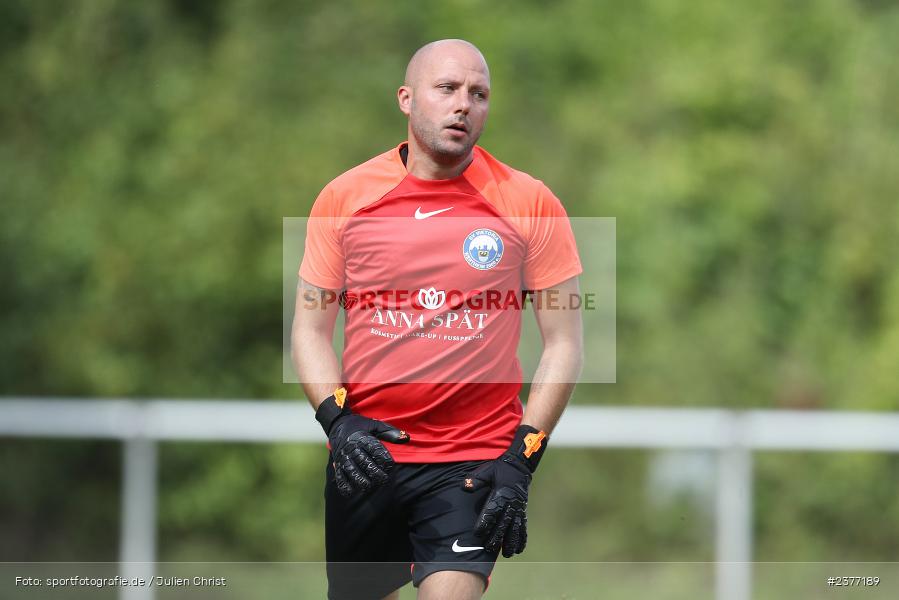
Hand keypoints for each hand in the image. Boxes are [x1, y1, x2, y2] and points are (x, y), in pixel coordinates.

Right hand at [316, 388, 409, 498]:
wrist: (337, 424)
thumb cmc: (360, 426)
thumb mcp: (375, 425)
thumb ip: (390, 433)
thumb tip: (407, 438)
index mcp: (363, 438)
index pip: (375, 449)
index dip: (384, 459)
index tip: (390, 466)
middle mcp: (353, 448)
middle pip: (364, 462)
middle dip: (374, 473)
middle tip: (383, 480)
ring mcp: (344, 457)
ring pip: (351, 470)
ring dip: (360, 480)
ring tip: (368, 487)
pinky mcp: (338, 464)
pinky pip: (339, 476)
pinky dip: (344, 485)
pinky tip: (351, 492)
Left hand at [462, 425, 547, 556]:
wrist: (519, 465)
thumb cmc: (500, 469)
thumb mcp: (487, 470)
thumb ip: (476, 479)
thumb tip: (465, 486)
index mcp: (501, 494)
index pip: (491, 511)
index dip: (485, 522)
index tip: (478, 533)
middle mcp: (511, 503)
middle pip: (503, 523)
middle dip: (497, 537)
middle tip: (489, 548)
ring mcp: (518, 508)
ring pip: (515, 528)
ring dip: (511, 541)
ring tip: (507, 554)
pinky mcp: (523, 511)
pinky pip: (523, 527)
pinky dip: (522, 538)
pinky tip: (519, 549)